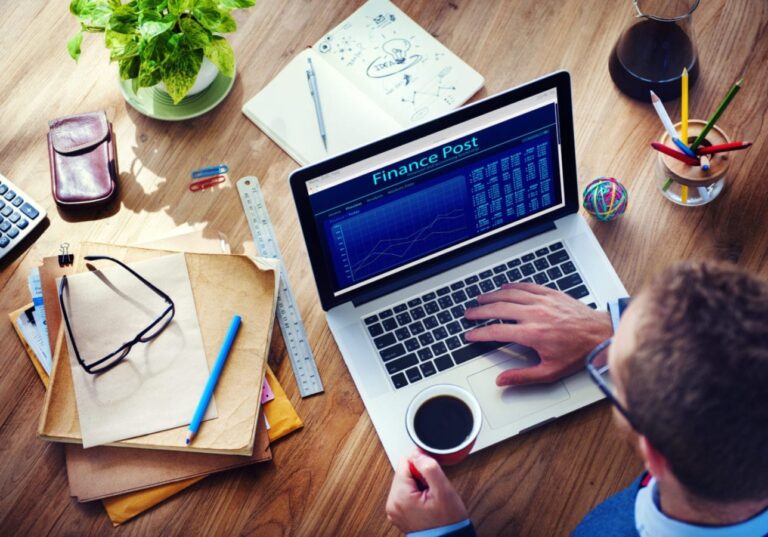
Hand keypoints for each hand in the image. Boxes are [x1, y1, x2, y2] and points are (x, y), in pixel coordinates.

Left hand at [386, 451, 467, 532]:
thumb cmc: (448, 522)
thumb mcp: (444, 491)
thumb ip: (429, 468)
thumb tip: (417, 454)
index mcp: (399, 497)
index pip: (405, 462)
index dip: (422, 467)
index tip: (431, 480)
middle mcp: (392, 504)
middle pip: (404, 472)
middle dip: (420, 477)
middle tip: (432, 491)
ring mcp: (394, 510)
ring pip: (405, 481)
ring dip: (419, 485)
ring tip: (430, 498)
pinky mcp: (398, 513)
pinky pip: (406, 492)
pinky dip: (416, 494)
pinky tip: (426, 503)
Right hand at [464, 282, 611, 385]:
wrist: (601, 334)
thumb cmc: (579, 353)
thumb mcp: (550, 372)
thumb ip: (523, 377)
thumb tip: (502, 380)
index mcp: (532, 334)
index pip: (496, 331)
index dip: (479, 333)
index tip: (470, 335)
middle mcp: (534, 314)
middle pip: (498, 309)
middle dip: (479, 311)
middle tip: (468, 314)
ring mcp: (542, 301)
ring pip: (509, 294)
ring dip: (492, 296)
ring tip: (480, 299)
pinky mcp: (551, 294)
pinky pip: (526, 286)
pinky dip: (512, 286)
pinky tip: (504, 287)